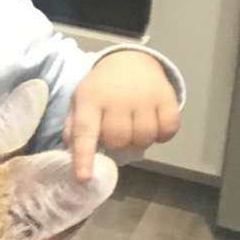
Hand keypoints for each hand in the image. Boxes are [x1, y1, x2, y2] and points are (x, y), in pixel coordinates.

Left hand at [63, 50, 179, 180]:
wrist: (129, 61)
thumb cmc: (101, 90)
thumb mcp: (80, 104)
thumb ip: (74, 131)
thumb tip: (72, 157)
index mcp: (90, 100)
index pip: (85, 132)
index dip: (84, 157)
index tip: (84, 178)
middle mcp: (117, 97)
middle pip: (119, 140)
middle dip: (117, 143)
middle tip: (118, 131)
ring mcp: (144, 96)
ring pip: (144, 138)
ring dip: (140, 140)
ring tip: (135, 127)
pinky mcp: (167, 97)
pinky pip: (168, 130)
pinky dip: (163, 135)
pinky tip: (154, 123)